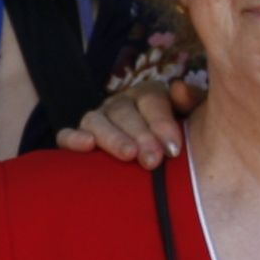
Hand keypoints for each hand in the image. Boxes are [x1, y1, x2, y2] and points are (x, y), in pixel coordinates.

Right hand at [53, 78, 197, 165]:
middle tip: (153, 160)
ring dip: (112, 138)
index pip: (150, 100)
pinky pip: (66, 135)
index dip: (161, 123)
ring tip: (128, 155)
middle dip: (140, 136)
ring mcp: (97, 120)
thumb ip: (190, 102)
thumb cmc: (177, 145)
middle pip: (123, 111)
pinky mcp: (77, 139)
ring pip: (95, 120)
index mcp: (147, 96)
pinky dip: (73, 139)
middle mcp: (119, 104)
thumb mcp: (193, 121)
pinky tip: (86, 145)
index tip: (173, 149)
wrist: (158, 171)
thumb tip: (179, 88)